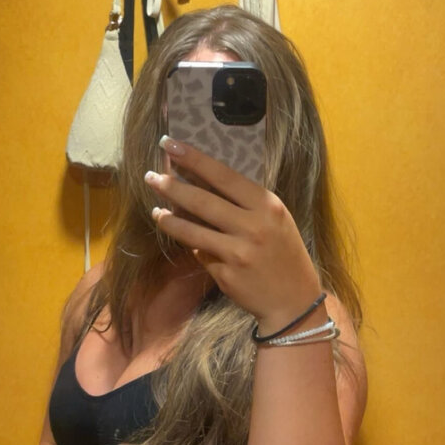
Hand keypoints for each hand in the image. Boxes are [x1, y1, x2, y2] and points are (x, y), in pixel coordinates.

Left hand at [145, 136, 322, 334]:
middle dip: (172, 187)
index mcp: (266, 206)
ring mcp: (238, 253)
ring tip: (156, 210)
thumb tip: (200, 183)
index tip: (169, 144)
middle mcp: (253, 227)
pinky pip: (199, 254)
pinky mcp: (226, 275)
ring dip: (168, 219)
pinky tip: (178, 234)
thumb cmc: (283, 253)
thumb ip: (243, 203)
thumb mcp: (274, 219)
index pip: (223, 175)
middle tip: (150, 176)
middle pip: (202, 201)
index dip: (194, 159)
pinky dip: (187, 243)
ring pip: (192, 231)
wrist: (294, 300)